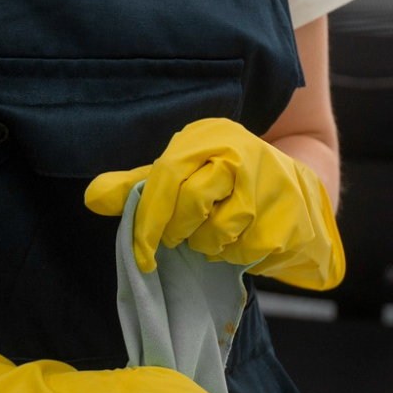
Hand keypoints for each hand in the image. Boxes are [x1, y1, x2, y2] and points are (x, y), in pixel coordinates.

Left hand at [85, 117, 344, 291]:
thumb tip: (93, 198)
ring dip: (208, 244)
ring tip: (215, 233)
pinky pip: (244, 251)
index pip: (167, 175)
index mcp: (212, 137)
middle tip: (179, 236)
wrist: (300, 188)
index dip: (148, 217)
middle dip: (178, 230)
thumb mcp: (186, 172)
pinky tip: (242, 240)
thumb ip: (142, 185)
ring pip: (217, 232)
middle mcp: (242, 154)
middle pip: (191, 202)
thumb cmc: (230, 181)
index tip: (139, 251)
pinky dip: (235, 255)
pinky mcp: (286, 220)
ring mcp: (269, 186)